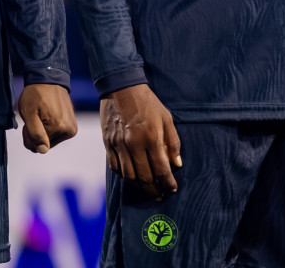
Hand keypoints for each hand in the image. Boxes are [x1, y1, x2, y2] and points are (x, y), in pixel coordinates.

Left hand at [17, 83, 77, 153]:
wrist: (49, 79)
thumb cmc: (36, 94)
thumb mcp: (28, 112)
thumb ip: (34, 134)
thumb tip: (43, 150)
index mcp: (59, 128)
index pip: (39, 146)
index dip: (29, 136)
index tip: (28, 123)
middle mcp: (69, 130)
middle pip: (46, 143)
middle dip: (36, 133)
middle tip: (34, 117)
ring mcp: (72, 128)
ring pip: (51, 139)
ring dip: (42, 130)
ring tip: (40, 114)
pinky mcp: (72, 125)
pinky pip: (56, 133)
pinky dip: (49, 127)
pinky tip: (46, 114)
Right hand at [100, 84, 180, 199]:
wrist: (121, 88)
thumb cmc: (147, 102)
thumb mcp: (166, 118)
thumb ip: (173, 142)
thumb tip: (176, 165)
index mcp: (151, 138)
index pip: (161, 169)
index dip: (168, 183)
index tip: (172, 189)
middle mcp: (134, 144)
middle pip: (144, 177)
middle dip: (154, 189)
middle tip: (159, 195)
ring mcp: (119, 144)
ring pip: (128, 175)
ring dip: (139, 186)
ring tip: (146, 189)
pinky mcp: (108, 142)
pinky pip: (115, 166)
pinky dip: (123, 176)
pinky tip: (131, 177)